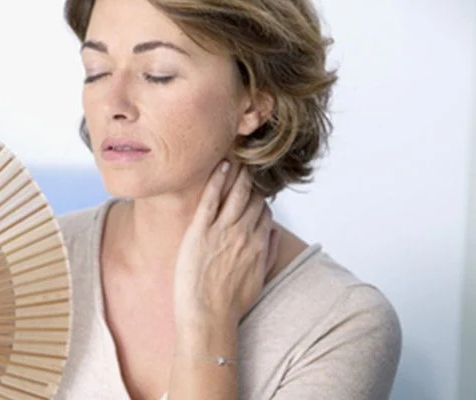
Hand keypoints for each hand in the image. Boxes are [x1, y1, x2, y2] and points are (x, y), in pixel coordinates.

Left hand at [173, 161, 279, 329]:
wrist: (208, 316)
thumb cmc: (231, 303)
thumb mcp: (259, 278)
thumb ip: (270, 252)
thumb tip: (274, 232)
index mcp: (260, 244)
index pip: (265, 211)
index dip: (260, 198)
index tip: (255, 188)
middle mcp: (245, 233)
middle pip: (253, 197)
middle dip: (252, 179)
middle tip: (248, 163)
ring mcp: (223, 231)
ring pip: (236, 193)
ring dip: (239, 173)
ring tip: (238, 158)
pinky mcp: (201, 231)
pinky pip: (212, 198)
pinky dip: (218, 179)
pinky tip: (222, 166)